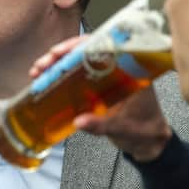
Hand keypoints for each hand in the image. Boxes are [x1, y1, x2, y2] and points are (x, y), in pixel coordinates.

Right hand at [30, 35, 170, 161]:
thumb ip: (102, 125)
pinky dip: (60, 77)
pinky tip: (45, 81)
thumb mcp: (123, 128)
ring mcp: (105, 78)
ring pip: (78, 63)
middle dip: (61, 55)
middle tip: (44, 64)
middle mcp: (117, 69)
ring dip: (57, 65)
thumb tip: (79, 121)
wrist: (149, 143)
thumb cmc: (145, 130)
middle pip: (85, 52)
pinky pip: (76, 77)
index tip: (63, 51)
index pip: (104, 46)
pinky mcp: (96, 89)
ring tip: (39, 71)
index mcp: (130, 69)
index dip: (81, 45)